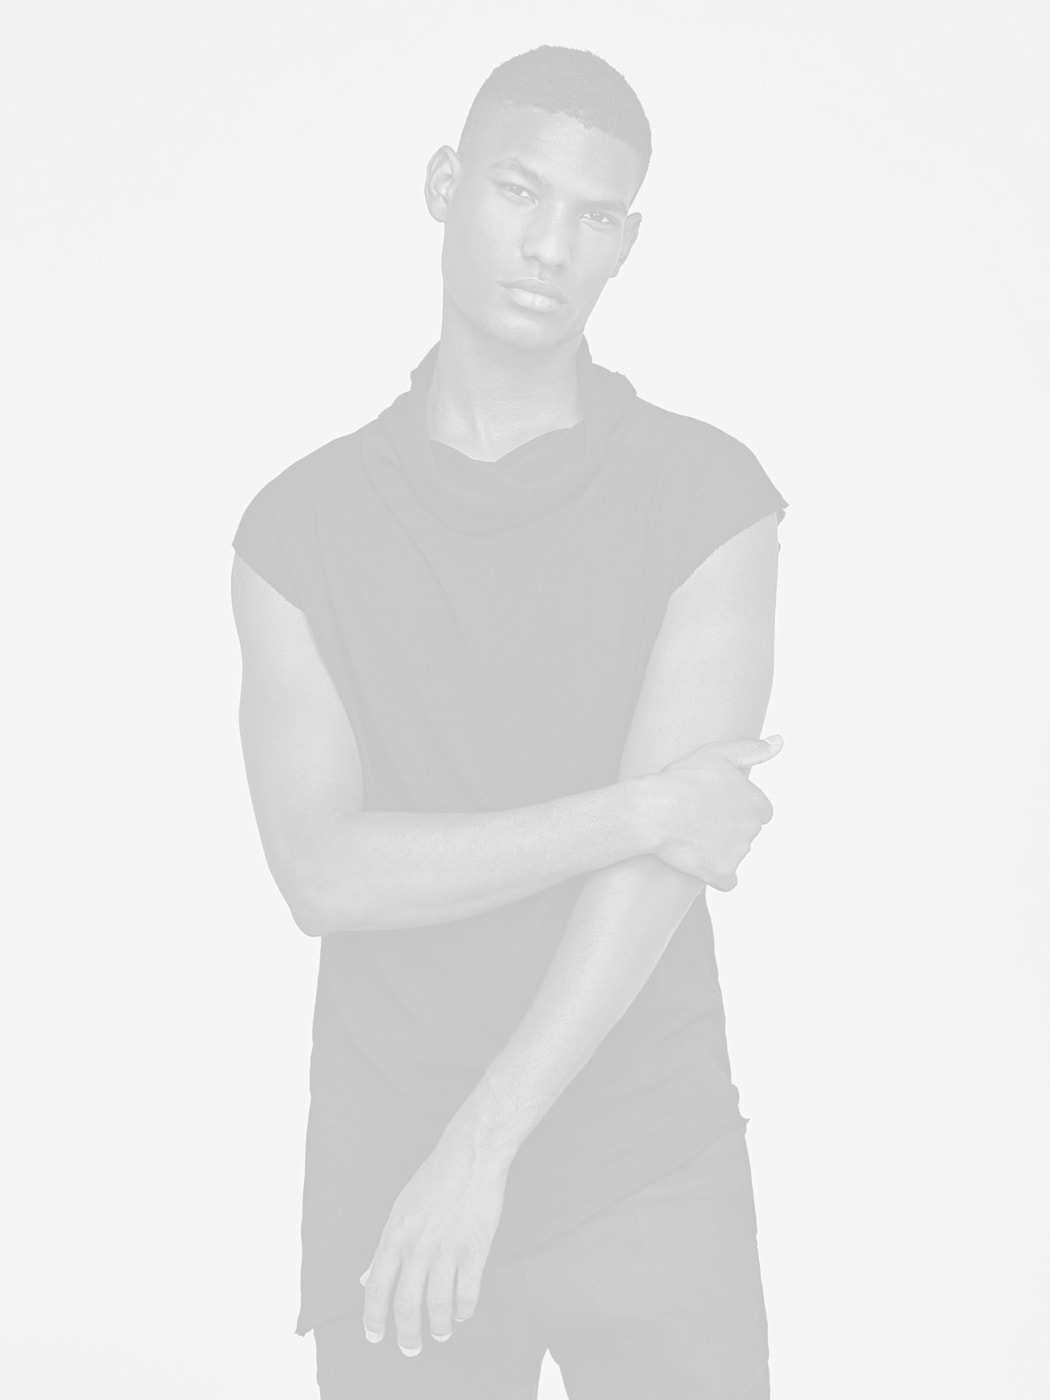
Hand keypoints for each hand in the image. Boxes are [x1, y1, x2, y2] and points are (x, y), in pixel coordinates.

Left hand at [359, 1126, 509, 1356]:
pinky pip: (467, 1294)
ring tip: (440, 1333)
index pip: (376, 1287)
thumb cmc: (435, 1180)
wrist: (470, 1156)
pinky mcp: (474, 1249)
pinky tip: (463, 1312)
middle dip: (407, 1335)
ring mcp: (446, 1249)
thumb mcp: (400, 1209)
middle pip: (406, 1305)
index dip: (372, 1318)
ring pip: (437, 1306)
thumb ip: (383, 1247)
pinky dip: (464, 1310)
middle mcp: (417, 1246)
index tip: (374, 1336)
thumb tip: (365, 1278)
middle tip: (410, 1349)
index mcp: (395, 1235)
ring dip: (439, 1327)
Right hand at [646, 734, 782, 889]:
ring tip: (691, 837)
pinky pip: (726, 881)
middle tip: (700, 819)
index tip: (717, 805)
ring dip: (720, 849)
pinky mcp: (721, 872)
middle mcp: (752, 829)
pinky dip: (716, 875)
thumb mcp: (717, 753)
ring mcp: (738, 852)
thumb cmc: (682, 778)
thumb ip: (752, 749)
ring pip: (735, 854)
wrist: (655, 810)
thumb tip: (780, 742)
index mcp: (755, 801)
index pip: (761, 811)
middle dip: (730, 828)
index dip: (739, 808)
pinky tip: (699, 864)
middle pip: (747, 833)